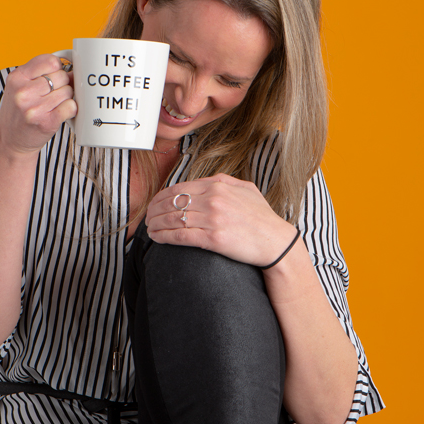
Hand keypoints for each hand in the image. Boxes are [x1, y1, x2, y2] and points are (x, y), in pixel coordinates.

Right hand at [0, 54, 76, 154]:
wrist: (10, 142)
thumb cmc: (19, 112)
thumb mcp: (19, 87)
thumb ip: (38, 73)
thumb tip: (72, 68)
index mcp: (16, 77)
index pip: (50, 61)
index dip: (58, 68)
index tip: (55, 76)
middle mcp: (23, 92)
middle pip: (62, 76)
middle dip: (63, 84)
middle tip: (54, 95)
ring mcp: (34, 108)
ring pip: (68, 91)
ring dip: (66, 98)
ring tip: (54, 105)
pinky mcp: (46, 122)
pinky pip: (71, 106)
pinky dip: (71, 109)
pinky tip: (62, 112)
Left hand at [145, 173, 297, 267]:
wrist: (276, 242)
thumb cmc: (262, 217)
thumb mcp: (246, 189)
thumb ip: (223, 181)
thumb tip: (204, 181)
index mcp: (218, 186)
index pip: (179, 188)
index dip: (161, 197)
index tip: (154, 204)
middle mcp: (213, 200)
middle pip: (172, 203)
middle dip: (154, 210)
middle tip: (147, 218)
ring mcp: (213, 219)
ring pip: (173, 219)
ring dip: (156, 224)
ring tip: (149, 229)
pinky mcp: (213, 239)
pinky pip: (181, 236)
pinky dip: (164, 236)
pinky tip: (157, 238)